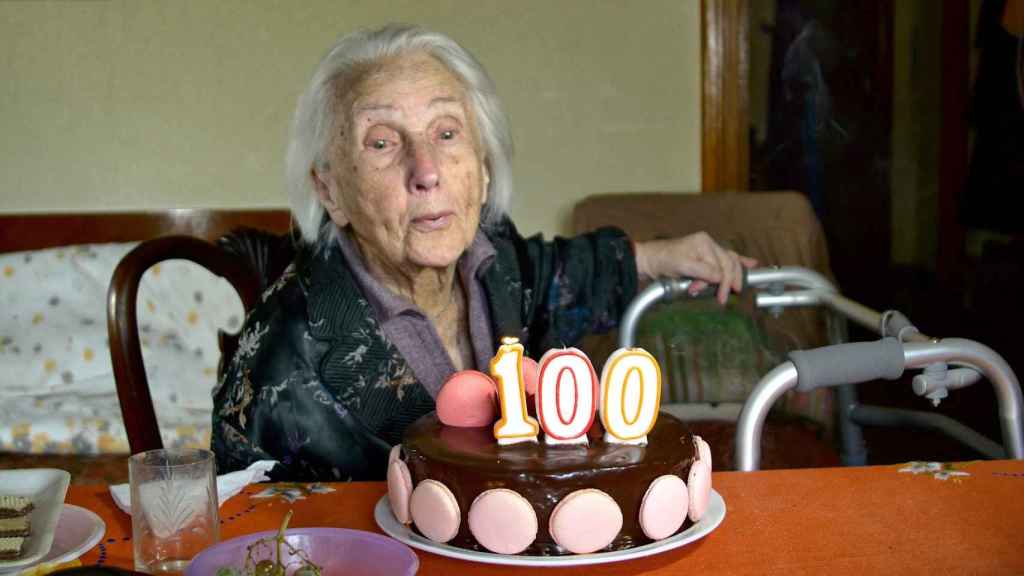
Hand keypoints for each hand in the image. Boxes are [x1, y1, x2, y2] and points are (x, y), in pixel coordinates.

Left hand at [633, 232, 757, 304]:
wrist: (649, 261)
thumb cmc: (662, 260)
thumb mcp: (683, 266)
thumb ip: (703, 272)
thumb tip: (720, 278)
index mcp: (704, 243)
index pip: (721, 265)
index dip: (721, 282)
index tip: (720, 297)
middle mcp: (708, 244)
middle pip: (729, 263)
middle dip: (728, 282)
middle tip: (724, 297)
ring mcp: (707, 250)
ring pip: (729, 262)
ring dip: (730, 277)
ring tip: (733, 289)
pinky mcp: (705, 258)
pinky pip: (726, 259)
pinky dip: (739, 262)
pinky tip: (752, 264)